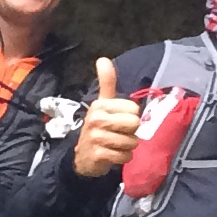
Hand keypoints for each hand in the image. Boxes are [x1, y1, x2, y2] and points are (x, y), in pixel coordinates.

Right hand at [74, 58, 140, 179]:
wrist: (82, 156)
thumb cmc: (98, 127)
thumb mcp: (102, 103)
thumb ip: (106, 82)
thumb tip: (103, 59)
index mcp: (100, 105)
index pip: (133, 109)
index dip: (131, 117)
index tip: (119, 120)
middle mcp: (96, 119)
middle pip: (134, 124)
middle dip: (131, 132)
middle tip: (119, 133)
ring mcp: (97, 138)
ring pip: (131, 142)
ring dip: (127, 146)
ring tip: (115, 144)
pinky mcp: (99, 155)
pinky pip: (125, 156)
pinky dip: (123, 157)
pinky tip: (113, 154)